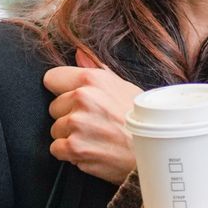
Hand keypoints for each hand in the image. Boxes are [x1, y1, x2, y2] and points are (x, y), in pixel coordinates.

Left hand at [43, 50, 141, 184]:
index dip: (61, 90)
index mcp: (91, 79)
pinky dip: (70, 154)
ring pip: (55, 130)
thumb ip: (96, 69)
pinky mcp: (75, 147)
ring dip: (70, 136)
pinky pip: (56, 149)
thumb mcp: (123, 86)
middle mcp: (82, 98)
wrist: (156, 150)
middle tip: (93, 123)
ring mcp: (77, 123)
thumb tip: (78, 53)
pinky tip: (91, 150)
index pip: (52, 78)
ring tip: (94, 138)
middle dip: (68, 116)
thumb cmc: (142, 119)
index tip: (72, 100)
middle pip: (54, 107)